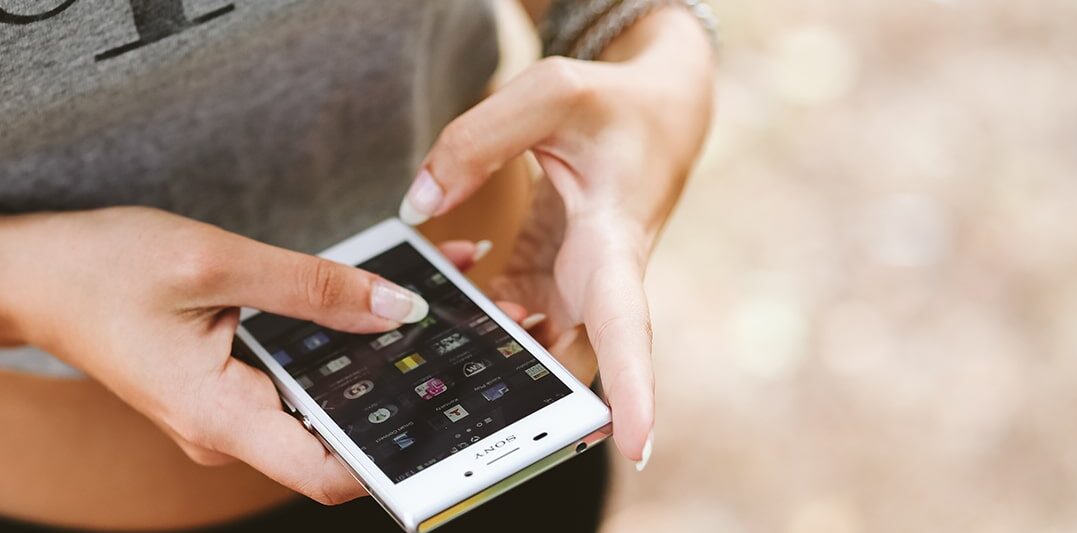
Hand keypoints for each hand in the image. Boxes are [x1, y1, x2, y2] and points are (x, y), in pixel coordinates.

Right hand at [0, 207, 429, 503]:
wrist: (30, 277)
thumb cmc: (99, 269)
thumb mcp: (211, 263)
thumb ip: (309, 288)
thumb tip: (394, 310)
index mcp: (219, 418)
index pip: (330, 473)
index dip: (397, 453)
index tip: (451, 413)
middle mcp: (226, 432)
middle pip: (335, 434)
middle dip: (399, 389)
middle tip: (462, 333)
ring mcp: (226, 414)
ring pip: (318, 403)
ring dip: (371, 360)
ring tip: (428, 303)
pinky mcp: (226, 389)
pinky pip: (293, 380)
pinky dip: (333, 345)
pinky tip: (368, 303)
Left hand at [398, 8, 713, 465]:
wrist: (657, 111)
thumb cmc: (614, 104)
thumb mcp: (550, 92)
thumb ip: (476, 142)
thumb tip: (418, 205)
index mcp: (615, 242)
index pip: (626, 326)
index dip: (632, 389)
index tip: (634, 447)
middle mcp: (599, 281)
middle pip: (569, 363)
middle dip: (528, 401)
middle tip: (475, 422)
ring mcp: (573, 287)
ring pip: (531, 350)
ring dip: (485, 355)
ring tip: (432, 345)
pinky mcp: (548, 279)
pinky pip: (504, 318)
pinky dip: (470, 314)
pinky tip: (437, 294)